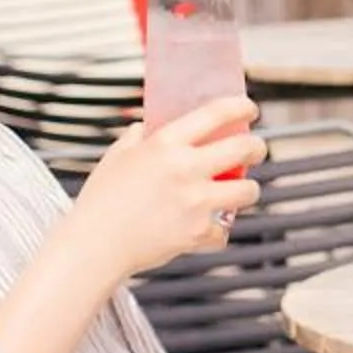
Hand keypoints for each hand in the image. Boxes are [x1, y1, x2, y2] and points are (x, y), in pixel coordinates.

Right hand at [63, 96, 264, 277]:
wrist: (94, 245)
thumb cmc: (101, 201)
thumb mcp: (116, 157)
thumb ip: (136, 139)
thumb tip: (145, 127)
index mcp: (165, 144)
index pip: (216, 113)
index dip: (241, 107)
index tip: (249, 109)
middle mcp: (185, 169)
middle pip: (245, 148)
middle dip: (258, 148)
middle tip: (255, 151)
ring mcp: (195, 201)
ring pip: (249, 191)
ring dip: (247, 191)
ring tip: (238, 192)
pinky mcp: (198, 232)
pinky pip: (224, 231)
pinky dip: (215, 234)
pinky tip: (203, 231)